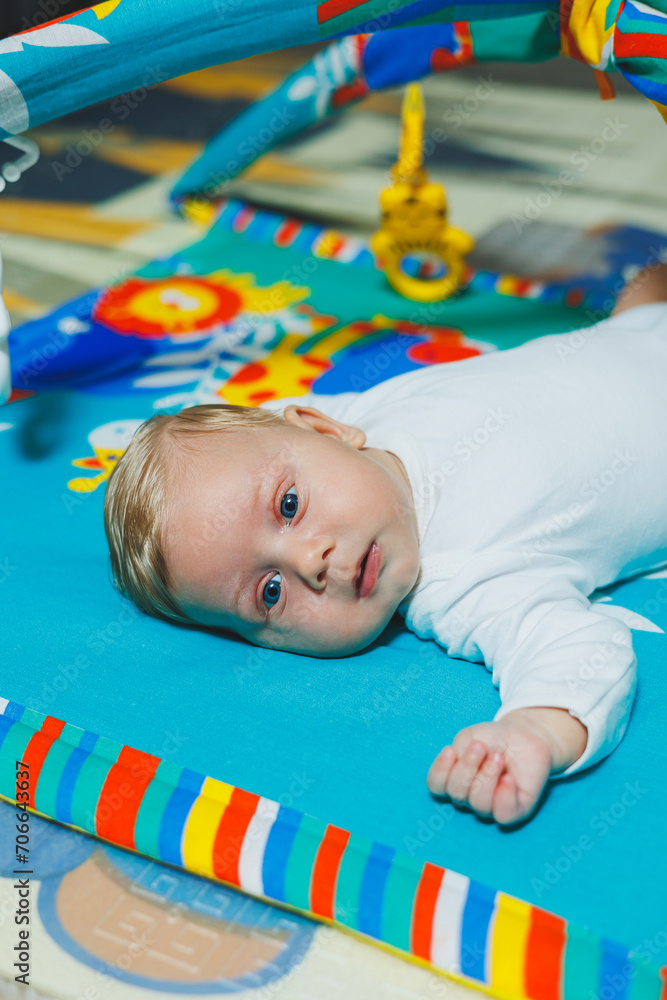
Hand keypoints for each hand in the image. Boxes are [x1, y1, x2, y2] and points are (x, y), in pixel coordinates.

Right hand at [426, 707, 587, 824]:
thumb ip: (459, 753)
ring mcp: (492, 805)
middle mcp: (470, 796)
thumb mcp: (470, 737)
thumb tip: (463, 773)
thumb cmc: (494, 738)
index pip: (437, 785)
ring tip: (499, 756)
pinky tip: (508, 777)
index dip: (440, 771)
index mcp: (455, 779)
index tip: (451, 749)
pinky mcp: (516, 809)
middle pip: (457, 794)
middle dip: (467, 767)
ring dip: (488, 776)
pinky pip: (504, 814)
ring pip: (480, 804)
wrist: (525, 734)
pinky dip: (504, 796)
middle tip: (480, 746)